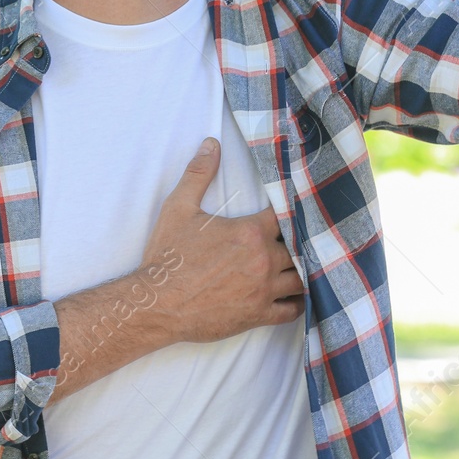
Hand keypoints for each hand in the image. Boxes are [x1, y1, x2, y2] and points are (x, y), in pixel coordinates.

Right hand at [139, 138, 304, 344]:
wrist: (157, 303)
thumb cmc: (168, 255)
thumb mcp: (178, 208)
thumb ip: (198, 173)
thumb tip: (211, 144)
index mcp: (249, 232)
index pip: (283, 215)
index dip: (288, 211)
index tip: (289, 209)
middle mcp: (262, 260)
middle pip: (296, 247)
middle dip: (294, 241)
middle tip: (291, 239)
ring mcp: (263, 290)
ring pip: (300, 278)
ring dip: (300, 270)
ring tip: (298, 264)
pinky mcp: (258, 315)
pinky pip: (292, 309)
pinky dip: (297, 302)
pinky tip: (295, 295)